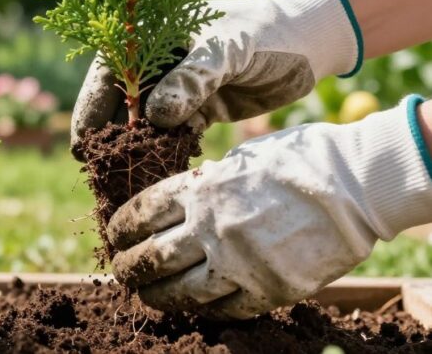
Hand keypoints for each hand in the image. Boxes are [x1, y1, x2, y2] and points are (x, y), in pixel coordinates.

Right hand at [70, 0, 360, 153]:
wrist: (312, 42)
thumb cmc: (265, 30)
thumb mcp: (226, 49)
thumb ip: (191, 79)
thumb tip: (154, 118)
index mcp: (149, 36)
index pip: (107, 75)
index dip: (90, 111)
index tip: (82, 147)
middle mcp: (155, 64)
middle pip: (120, 105)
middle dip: (112, 139)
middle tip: (104, 175)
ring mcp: (176, 89)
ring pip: (146, 126)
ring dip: (139, 152)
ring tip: (129, 184)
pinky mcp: (198, 110)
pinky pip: (174, 137)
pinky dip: (170, 155)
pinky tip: (166, 176)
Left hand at [108, 97, 431, 318]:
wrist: (355, 186)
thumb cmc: (297, 159)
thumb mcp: (237, 159)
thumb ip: (204, 183)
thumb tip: (179, 199)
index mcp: (200, 188)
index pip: (141, 213)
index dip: (121, 228)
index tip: (115, 235)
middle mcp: (211, 227)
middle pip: (151, 256)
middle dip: (128, 267)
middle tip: (122, 270)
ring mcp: (239, 262)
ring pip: (180, 291)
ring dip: (155, 295)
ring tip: (145, 295)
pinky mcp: (268, 289)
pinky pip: (223, 309)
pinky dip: (204, 310)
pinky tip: (196, 306)